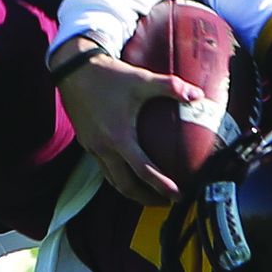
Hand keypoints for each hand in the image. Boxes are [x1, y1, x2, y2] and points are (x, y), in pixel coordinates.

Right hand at [53, 40, 203, 206]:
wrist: (74, 70)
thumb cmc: (109, 76)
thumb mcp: (141, 79)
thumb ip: (170, 87)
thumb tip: (197, 95)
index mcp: (119, 137)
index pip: (144, 171)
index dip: (162, 186)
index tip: (178, 196)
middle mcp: (104, 148)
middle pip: (126, 186)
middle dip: (147, 198)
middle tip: (166, 202)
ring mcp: (92, 148)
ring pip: (112, 181)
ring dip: (131, 190)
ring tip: (149, 193)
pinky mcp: (86, 143)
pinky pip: (103, 169)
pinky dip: (118, 177)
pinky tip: (129, 170)